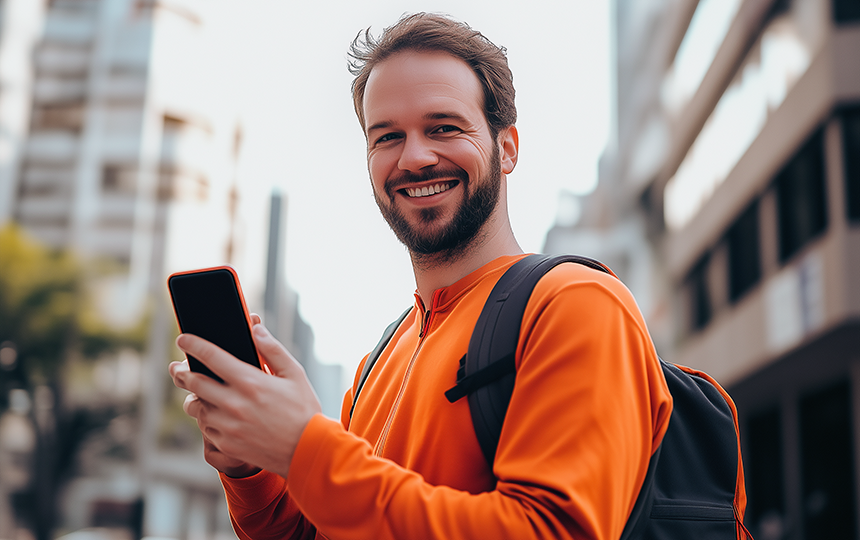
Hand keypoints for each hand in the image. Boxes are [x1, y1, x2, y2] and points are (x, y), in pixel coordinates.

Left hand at [168, 315, 321, 477]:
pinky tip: (215, 415)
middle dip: (182, 372)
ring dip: (194, 397)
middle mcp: (235, 404)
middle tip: (177, 368)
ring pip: (196, 408)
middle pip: (194, 382)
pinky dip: (206, 419)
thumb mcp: (295, 375)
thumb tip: (255, 328)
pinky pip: (205, 428)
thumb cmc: (303, 410)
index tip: (184, 339)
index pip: (212, 357)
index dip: (193, 345)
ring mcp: (228, 426)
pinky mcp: (227, 445)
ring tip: (198, 393)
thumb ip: (273, 350)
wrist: (307, 452)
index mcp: (251, 382)